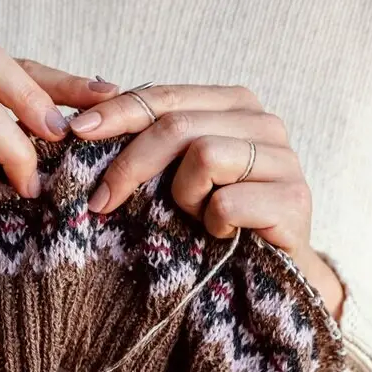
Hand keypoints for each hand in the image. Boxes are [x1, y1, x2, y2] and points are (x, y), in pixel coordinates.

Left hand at [66, 85, 344, 317]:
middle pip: (178, 125)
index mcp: (236, 104)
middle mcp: (264, 121)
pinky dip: (213, 224)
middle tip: (101, 200)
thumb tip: (83, 121)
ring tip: (197, 218)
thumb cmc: (223, 221)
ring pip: (204, 156)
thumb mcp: (183, 175)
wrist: (280, 276)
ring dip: (185, 197)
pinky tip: (224, 235)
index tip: (77, 132)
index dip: (119, 111)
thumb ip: (155, 141)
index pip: (166, 94)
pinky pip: (227, 202)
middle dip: (130, 164)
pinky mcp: (293, 198)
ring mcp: (285, 158)